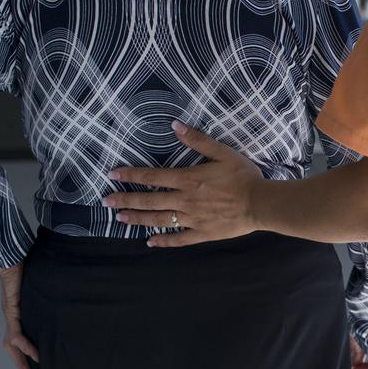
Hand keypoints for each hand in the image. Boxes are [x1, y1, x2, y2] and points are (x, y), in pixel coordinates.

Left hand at [0, 260, 39, 368]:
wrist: (13, 253)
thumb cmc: (28, 264)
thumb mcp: (41, 287)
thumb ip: (49, 295)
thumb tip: (69, 297)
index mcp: (18, 312)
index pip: (19, 336)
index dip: (25, 351)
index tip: (37, 365)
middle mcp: (12, 315)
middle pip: (12, 347)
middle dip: (20, 364)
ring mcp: (10, 314)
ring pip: (12, 344)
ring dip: (20, 361)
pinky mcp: (10, 310)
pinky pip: (16, 333)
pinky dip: (24, 344)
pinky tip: (33, 352)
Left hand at [102, 122, 264, 247]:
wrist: (261, 204)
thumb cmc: (244, 176)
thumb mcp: (223, 153)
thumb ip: (198, 140)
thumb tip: (175, 125)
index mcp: (188, 180)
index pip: (152, 177)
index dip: (131, 176)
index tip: (113, 175)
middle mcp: (184, 201)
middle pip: (149, 201)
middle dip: (125, 200)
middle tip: (106, 201)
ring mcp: (192, 219)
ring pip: (159, 220)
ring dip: (138, 219)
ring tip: (121, 219)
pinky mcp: (202, 233)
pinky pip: (179, 239)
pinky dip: (164, 241)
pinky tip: (150, 243)